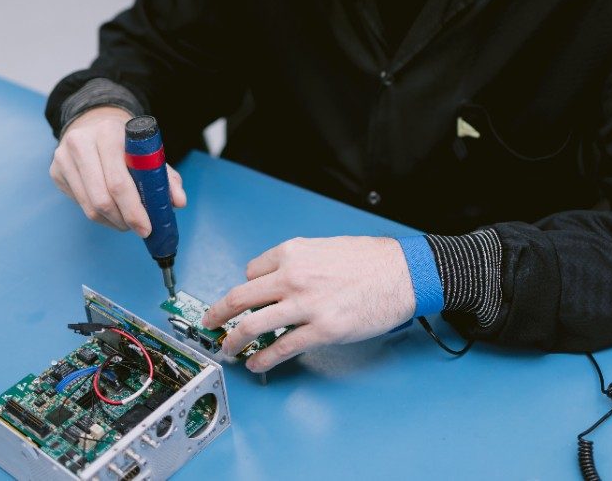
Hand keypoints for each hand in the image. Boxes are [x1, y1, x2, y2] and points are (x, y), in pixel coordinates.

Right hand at [49, 106, 186, 234]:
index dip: (134, 210)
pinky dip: (99, 215)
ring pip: (88, 207)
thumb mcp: (148, 152)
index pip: (119, 182)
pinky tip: (111, 211)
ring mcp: (63, 158)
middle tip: (139, 228)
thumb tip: (178, 202)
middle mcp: (81, 143)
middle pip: (101, 198)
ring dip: (111, 221)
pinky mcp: (55, 171)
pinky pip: (79, 204)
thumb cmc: (125, 142)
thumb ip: (165, 176)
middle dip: (124, 220)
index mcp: (108, 133)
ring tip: (127, 222)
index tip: (147, 227)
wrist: (94, 123)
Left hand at [201, 236, 414, 372]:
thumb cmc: (371, 260)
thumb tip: (281, 280)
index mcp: (293, 253)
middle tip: (209, 321)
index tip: (242, 300)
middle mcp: (292, 277)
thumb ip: (299, 263)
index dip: (246, 288)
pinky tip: (256, 364)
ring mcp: (304, 305)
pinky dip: (263, 359)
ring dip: (234, 340)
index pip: (251, 272)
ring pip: (253, 325)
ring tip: (227, 348)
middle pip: (241, 298)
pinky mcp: (320, 330)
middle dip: (218, 313)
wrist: (402, 273)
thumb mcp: (325, 247)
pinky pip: (281, 348)